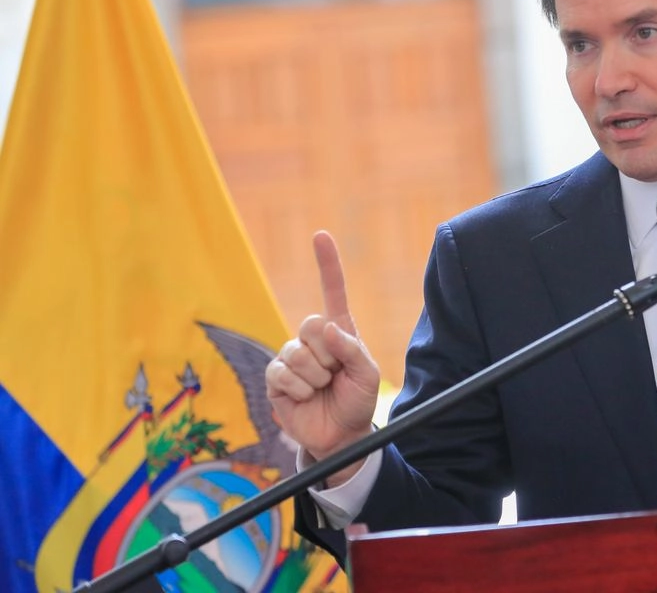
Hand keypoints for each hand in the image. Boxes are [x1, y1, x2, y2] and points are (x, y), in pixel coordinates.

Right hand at [266, 230, 380, 484]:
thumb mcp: (368, 374)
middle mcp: (312, 339)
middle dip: (328, 355)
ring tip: (322, 389)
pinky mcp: (275, 379)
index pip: (332, 291)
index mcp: (338, 331)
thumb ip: (352, 350)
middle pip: (311, 325)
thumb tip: (326, 329)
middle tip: (335, 375)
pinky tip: (305, 397)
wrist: (341, 435)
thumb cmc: (357, 400)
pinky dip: (300, 389)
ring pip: (297, 354)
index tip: (320, 235)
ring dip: (315, 377)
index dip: (327, 264)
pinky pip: (282, 373)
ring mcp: (291, 357)